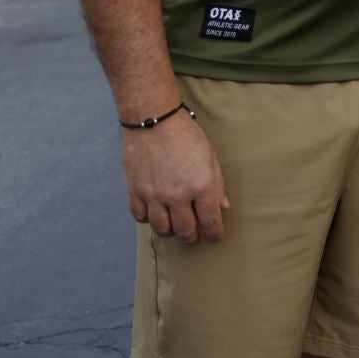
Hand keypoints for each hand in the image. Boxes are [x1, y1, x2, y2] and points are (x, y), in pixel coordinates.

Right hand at [122, 114, 228, 243]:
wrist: (154, 120)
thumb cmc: (186, 135)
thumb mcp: (210, 157)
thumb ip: (217, 185)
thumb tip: (223, 207)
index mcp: (201, 186)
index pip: (210, 221)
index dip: (214, 234)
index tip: (213, 237)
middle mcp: (177, 195)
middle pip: (185, 231)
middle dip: (192, 237)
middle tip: (194, 235)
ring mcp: (154, 195)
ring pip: (162, 229)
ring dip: (170, 231)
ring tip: (174, 225)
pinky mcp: (135, 191)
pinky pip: (141, 217)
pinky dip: (148, 219)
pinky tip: (155, 212)